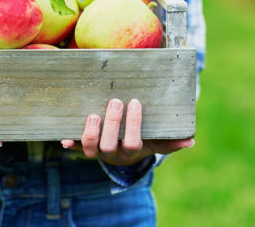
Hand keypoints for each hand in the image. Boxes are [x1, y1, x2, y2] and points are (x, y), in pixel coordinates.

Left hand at [61, 98, 193, 165]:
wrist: (121, 148)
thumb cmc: (141, 138)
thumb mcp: (156, 140)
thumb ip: (171, 140)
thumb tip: (190, 140)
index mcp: (131, 151)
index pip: (134, 143)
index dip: (133, 125)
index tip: (134, 102)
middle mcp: (112, 153)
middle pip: (110, 145)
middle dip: (112, 124)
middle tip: (115, 102)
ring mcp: (96, 150)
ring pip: (90, 148)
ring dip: (90, 133)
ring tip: (93, 114)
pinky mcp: (82, 145)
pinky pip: (74, 146)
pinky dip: (69, 142)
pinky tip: (64, 137)